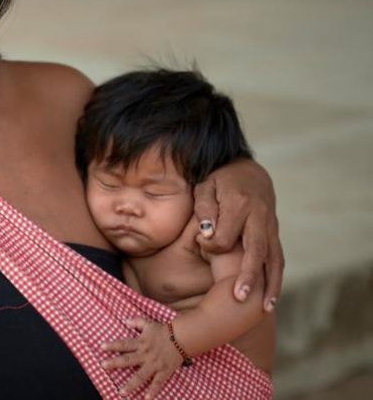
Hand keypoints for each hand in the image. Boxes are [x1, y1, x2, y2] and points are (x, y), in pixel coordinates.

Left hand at [100, 318, 181, 398]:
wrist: (182, 337)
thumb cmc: (164, 330)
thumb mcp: (148, 323)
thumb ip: (136, 322)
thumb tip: (125, 321)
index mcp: (140, 343)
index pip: (123, 344)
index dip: (112, 345)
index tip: (101, 347)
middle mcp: (145, 354)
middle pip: (127, 360)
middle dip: (114, 363)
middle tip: (102, 366)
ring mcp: (154, 364)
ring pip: (140, 376)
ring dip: (130, 385)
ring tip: (121, 393)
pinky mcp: (164, 371)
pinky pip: (157, 382)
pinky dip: (152, 391)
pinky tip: (146, 398)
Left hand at [193, 158, 283, 311]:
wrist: (248, 170)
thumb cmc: (219, 180)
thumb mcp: (205, 186)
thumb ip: (204, 208)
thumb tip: (207, 234)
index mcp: (240, 204)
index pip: (226, 235)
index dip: (211, 244)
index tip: (200, 243)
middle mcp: (260, 216)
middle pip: (256, 250)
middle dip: (249, 275)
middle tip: (240, 298)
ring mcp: (271, 226)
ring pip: (274, 258)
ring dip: (270, 284)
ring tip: (264, 309)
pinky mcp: (275, 233)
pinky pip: (278, 258)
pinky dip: (276, 279)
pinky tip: (271, 300)